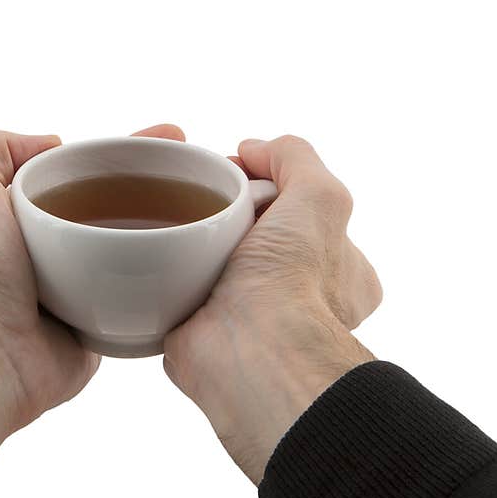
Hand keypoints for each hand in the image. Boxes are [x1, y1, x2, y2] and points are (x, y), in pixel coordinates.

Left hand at [0, 124, 185, 492]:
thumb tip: (52, 142)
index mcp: (27, 215)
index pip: (87, 170)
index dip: (126, 150)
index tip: (170, 138)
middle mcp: (57, 248)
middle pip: (122, 202)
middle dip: (165, 181)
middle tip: (209, 166)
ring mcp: (86, 285)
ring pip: (140, 245)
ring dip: (176, 225)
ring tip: (217, 205)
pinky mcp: (109, 321)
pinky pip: (148, 292)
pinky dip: (175, 274)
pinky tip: (207, 253)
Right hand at [163, 135, 381, 484]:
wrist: (246, 346)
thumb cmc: (294, 280)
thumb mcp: (319, 193)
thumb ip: (296, 157)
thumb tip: (253, 151)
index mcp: (341, 274)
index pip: (309, 216)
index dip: (275, 186)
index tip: (240, 171)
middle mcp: (299, 300)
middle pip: (258, 236)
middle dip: (231, 212)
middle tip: (203, 195)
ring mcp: (250, 318)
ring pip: (218, 261)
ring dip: (196, 240)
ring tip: (174, 216)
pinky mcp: (201, 330)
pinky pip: (180, 288)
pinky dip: (166, 270)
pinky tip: (155, 249)